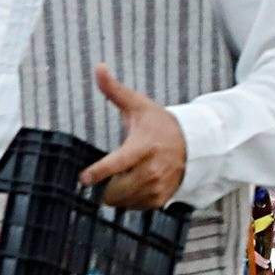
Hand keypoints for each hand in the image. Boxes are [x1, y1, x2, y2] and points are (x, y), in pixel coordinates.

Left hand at [79, 65, 190, 209]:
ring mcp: (157, 186)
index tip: (83, 178)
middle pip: (116, 189)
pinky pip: (135, 207)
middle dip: (104, 186)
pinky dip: (128, 200)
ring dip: (115, 194)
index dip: (98, 172)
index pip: (117, 162)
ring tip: (120, 179)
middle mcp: (152, 169)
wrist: (192, 143)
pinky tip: (132, 187)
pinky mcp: (161, 198)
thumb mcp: (137, 104)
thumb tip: (99, 67)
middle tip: (103, 177)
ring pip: (124, 201)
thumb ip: (114, 89)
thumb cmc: (158, 123)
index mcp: (143, 146)